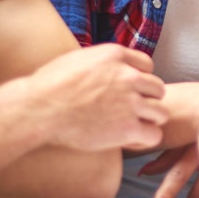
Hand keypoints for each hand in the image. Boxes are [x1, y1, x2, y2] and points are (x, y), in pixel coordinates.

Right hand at [26, 45, 167, 151]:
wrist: (38, 109)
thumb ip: (99, 62)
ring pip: (161, 113)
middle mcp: (128, 76)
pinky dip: (144, 140)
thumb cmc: (48, 86)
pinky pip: (153, 135)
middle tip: (131, 112)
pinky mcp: (128, 128)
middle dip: (147, 101)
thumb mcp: (77, 59)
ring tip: (132, 128)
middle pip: (157, 88)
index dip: (140, 80)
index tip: (129, 92)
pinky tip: (129, 141)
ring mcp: (130, 102)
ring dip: (149, 121)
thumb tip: (102, 66)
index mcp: (115, 56)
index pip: (147, 66)